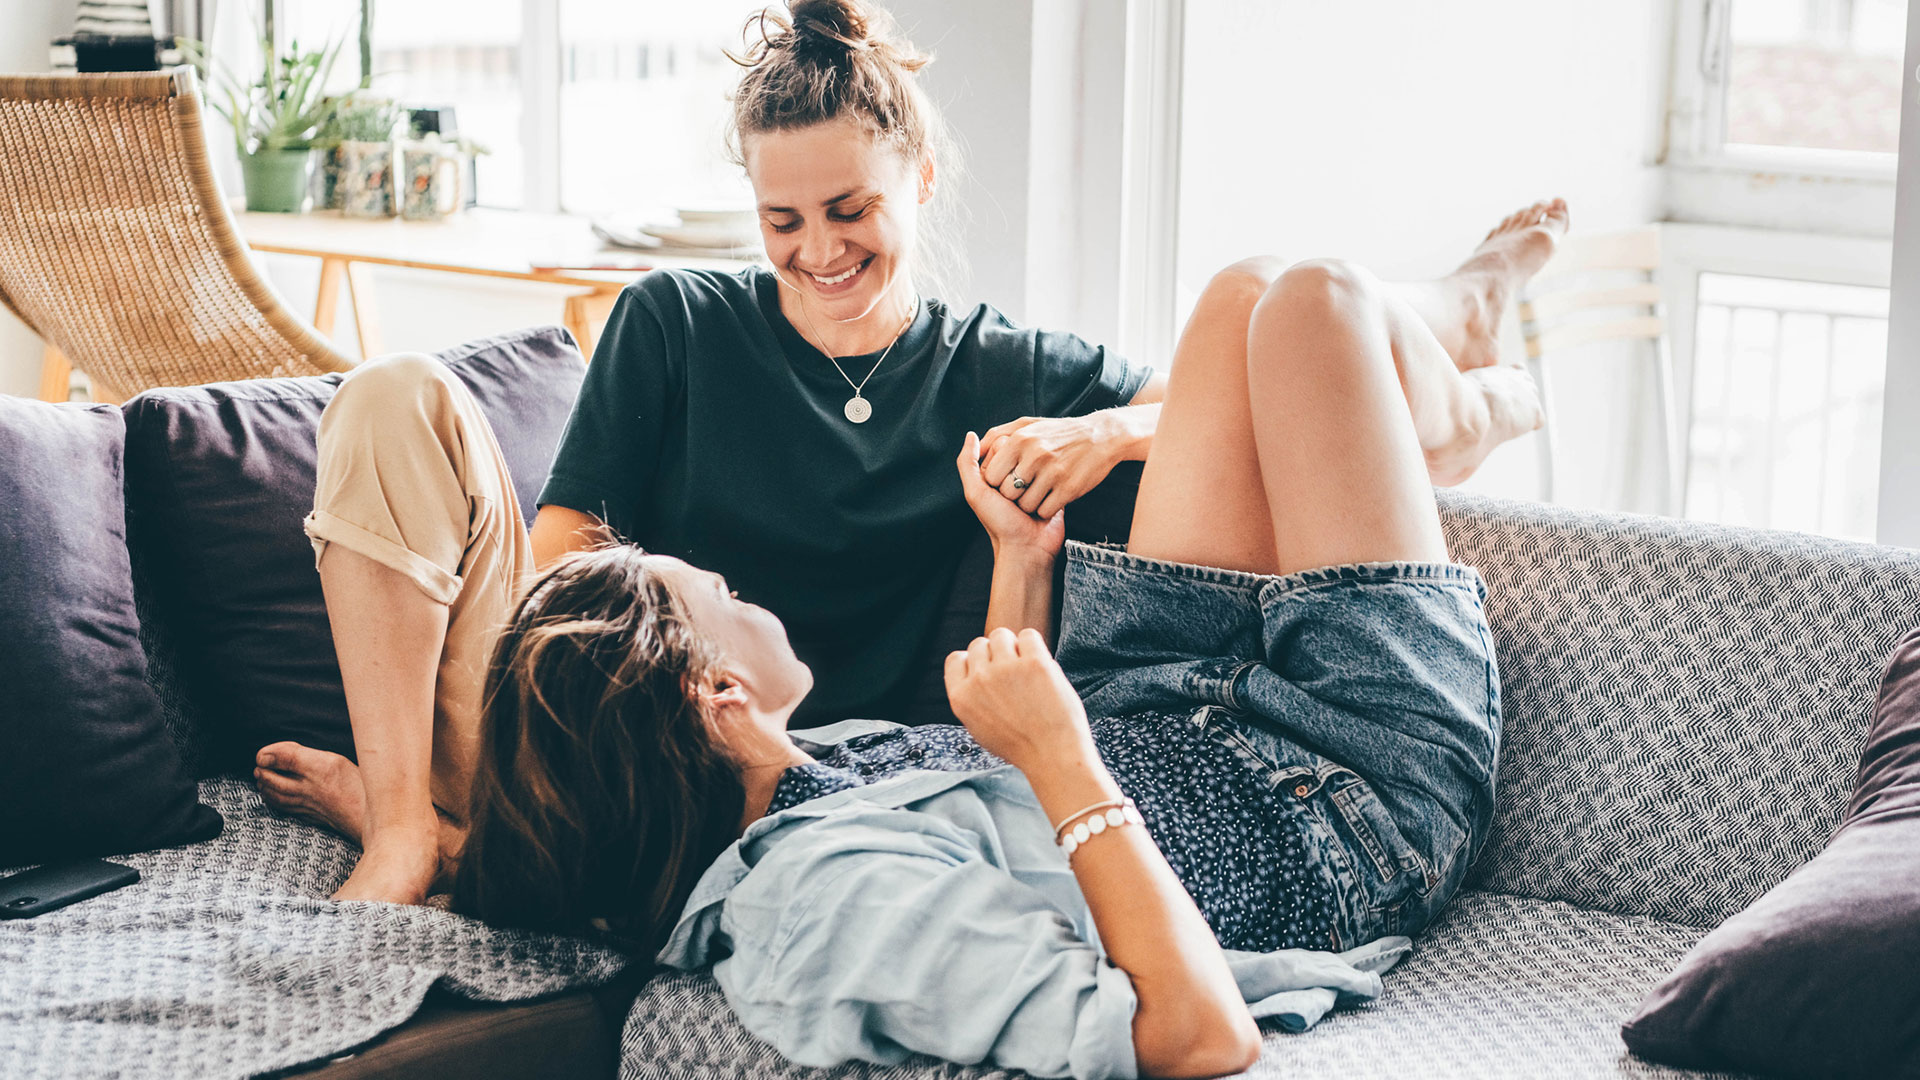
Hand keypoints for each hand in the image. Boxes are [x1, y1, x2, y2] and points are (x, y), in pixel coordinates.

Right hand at [944, 627, 1092, 769]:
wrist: (1052, 755)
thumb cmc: (1020, 745)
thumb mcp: (979, 727)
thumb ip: (973, 698)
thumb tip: (976, 671)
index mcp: (961, 697)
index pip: (956, 659)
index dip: (973, 662)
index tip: (988, 671)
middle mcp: (979, 680)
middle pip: (980, 644)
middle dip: (995, 654)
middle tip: (1013, 674)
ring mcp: (1006, 668)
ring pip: (1001, 635)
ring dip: (1014, 647)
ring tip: (1027, 669)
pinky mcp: (1034, 662)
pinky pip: (1028, 635)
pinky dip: (1034, 646)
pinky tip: (1040, 664)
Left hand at [956, 431, 1065, 557]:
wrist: (1026, 551)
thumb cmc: (1000, 524)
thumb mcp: (976, 493)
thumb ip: (967, 463)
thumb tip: (970, 435)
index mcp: (999, 470)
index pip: (1002, 445)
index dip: (1000, 464)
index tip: (997, 486)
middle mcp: (1019, 472)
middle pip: (1020, 453)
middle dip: (1015, 478)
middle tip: (1012, 500)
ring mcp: (1039, 481)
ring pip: (1038, 465)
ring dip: (1031, 490)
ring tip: (1027, 507)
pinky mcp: (1056, 490)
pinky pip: (1053, 479)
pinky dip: (1046, 496)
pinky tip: (1041, 509)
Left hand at [979, 414, 1124, 519]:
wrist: (1102, 436)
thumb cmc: (1059, 433)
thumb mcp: (1027, 424)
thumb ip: (997, 434)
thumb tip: (971, 440)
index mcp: (1020, 439)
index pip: (991, 475)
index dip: (998, 481)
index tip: (1010, 476)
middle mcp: (1035, 454)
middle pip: (1008, 492)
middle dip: (1015, 494)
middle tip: (1029, 485)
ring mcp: (1054, 471)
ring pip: (1026, 504)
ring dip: (1032, 503)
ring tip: (1043, 489)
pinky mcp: (1069, 488)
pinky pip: (1045, 509)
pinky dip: (1047, 508)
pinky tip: (1054, 496)